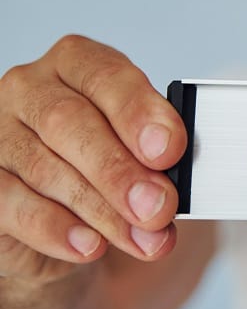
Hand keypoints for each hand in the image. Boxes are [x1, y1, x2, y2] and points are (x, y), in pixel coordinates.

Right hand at [0, 35, 186, 285]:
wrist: (64, 217)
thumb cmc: (107, 164)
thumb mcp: (140, 148)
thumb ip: (154, 155)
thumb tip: (166, 186)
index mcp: (77, 63)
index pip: (106, 76)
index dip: (138, 112)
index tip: (169, 149)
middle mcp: (29, 88)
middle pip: (71, 124)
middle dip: (121, 171)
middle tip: (158, 206)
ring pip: (47, 170)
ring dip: (102, 211)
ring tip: (142, 237)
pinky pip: (12, 204)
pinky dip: (56, 229)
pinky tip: (89, 245)